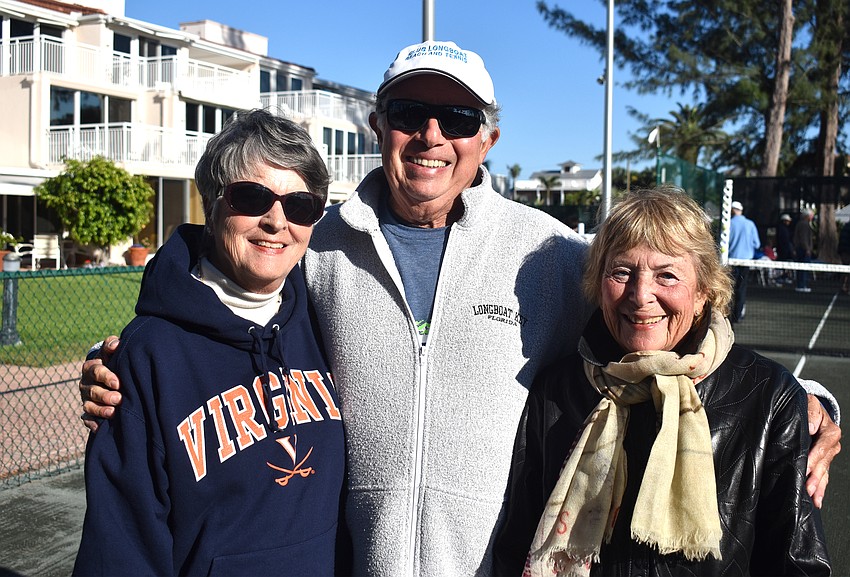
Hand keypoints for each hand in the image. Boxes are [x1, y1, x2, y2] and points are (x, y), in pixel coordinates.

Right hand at [79, 337, 121, 431]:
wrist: (108, 371)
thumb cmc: (113, 359)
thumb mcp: (112, 350)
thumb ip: (112, 344)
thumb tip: (116, 343)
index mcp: (92, 367)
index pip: (96, 371)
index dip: (106, 377)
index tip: (118, 383)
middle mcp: (86, 383)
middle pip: (93, 390)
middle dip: (105, 396)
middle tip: (118, 399)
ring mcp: (86, 398)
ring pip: (89, 406)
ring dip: (100, 410)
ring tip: (113, 413)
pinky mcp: (88, 410)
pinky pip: (87, 419)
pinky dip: (92, 423)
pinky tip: (100, 427)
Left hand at [805, 393, 841, 507]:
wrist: (810, 409)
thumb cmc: (808, 406)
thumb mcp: (810, 403)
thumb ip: (812, 412)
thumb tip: (812, 427)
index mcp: (830, 432)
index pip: (821, 448)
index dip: (813, 459)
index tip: (806, 468)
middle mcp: (831, 445)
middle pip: (823, 464)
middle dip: (816, 477)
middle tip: (808, 488)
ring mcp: (828, 455)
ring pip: (824, 473)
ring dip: (819, 486)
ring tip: (814, 499)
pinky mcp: (822, 461)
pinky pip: (823, 476)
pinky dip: (820, 487)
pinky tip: (816, 500)